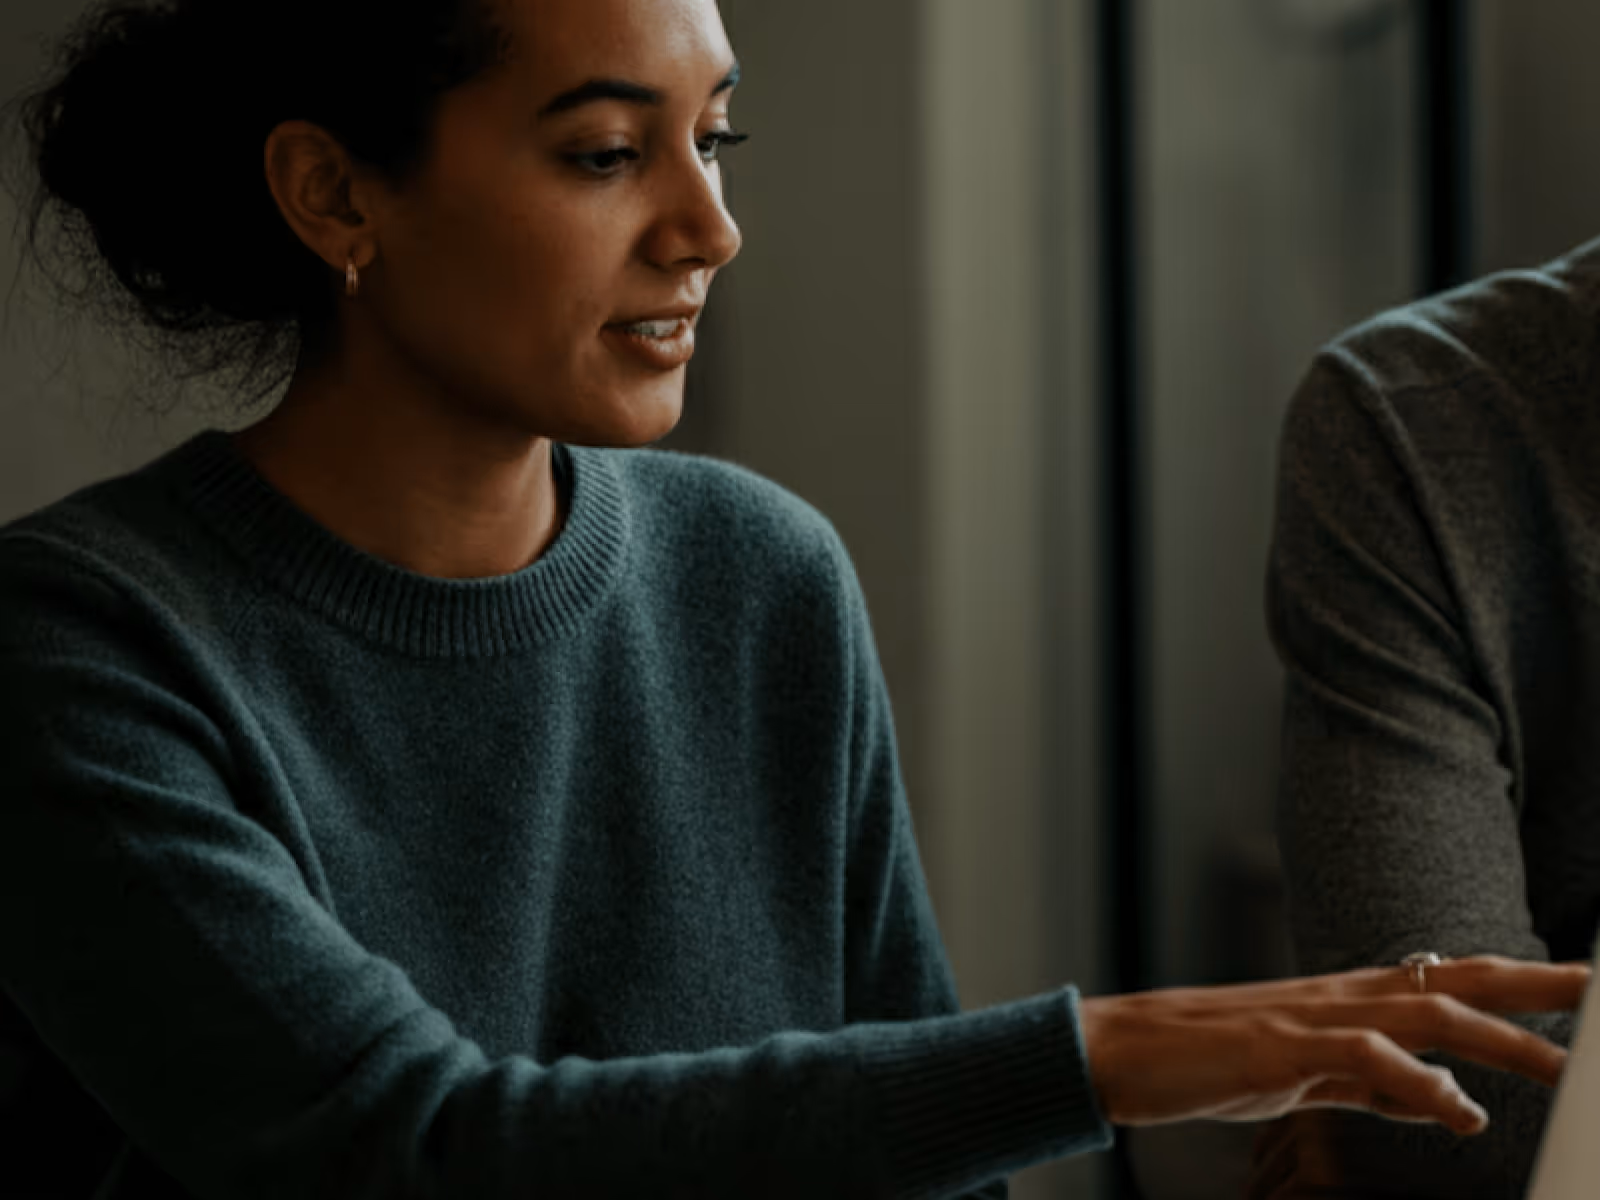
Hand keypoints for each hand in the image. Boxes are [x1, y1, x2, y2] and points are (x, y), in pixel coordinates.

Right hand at [1078, 955, 1589, 1135]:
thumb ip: (1374, 1083)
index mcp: (1347, 1002)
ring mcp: (1310, 1016)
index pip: (1450, 981)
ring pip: (1425, 1012)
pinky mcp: (1279, 1047)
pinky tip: (1457, 1111)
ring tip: (1565, 1068)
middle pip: (1457, 979)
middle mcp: (1339, 997)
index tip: (1583, 988)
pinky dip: (1419, 1081)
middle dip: (1537, 985)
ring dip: (1502, 1037)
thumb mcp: (1306, 1076)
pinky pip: (1363, 1058)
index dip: (1520, 982)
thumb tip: (1446, 1098)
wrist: (1121, 1050)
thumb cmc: (1206, 1061)